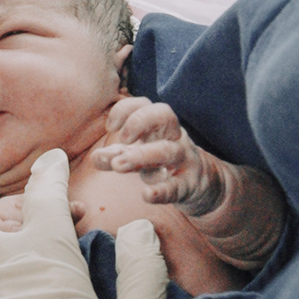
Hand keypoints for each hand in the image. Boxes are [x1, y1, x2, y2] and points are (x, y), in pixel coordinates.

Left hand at [93, 99, 225, 214]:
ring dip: (141, 156)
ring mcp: (184, 159)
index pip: (145, 104)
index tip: (111, 126)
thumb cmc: (163, 164)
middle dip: (139, 122)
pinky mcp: (189, 184)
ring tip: (118, 165)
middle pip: (163, 116)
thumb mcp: (139, 156)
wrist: (203, 185)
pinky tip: (146, 195)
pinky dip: (161, 190)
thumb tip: (95, 158)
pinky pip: (177, 186)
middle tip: (121, 138)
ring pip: (167, 150)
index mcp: (160, 126)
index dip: (126, 108)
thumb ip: (116, 155)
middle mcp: (173, 137)